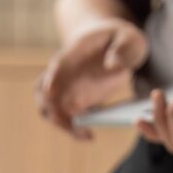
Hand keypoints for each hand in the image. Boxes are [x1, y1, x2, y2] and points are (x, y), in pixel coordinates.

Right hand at [37, 19, 148, 138]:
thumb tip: (112, 66)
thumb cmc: (119, 38)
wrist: (110, 42)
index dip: (52, 77)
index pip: (57, 65)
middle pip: (44, 93)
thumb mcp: (128, 37)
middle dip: (54, 109)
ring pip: (49, 109)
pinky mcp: (71, 101)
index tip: (50, 91)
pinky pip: (64, 117)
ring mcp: (63, 88)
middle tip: (75, 124)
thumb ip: (123, 48)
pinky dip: (72, 128)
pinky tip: (89, 135)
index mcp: (73, 53)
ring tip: (84, 135)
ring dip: (62, 123)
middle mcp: (61, 73)